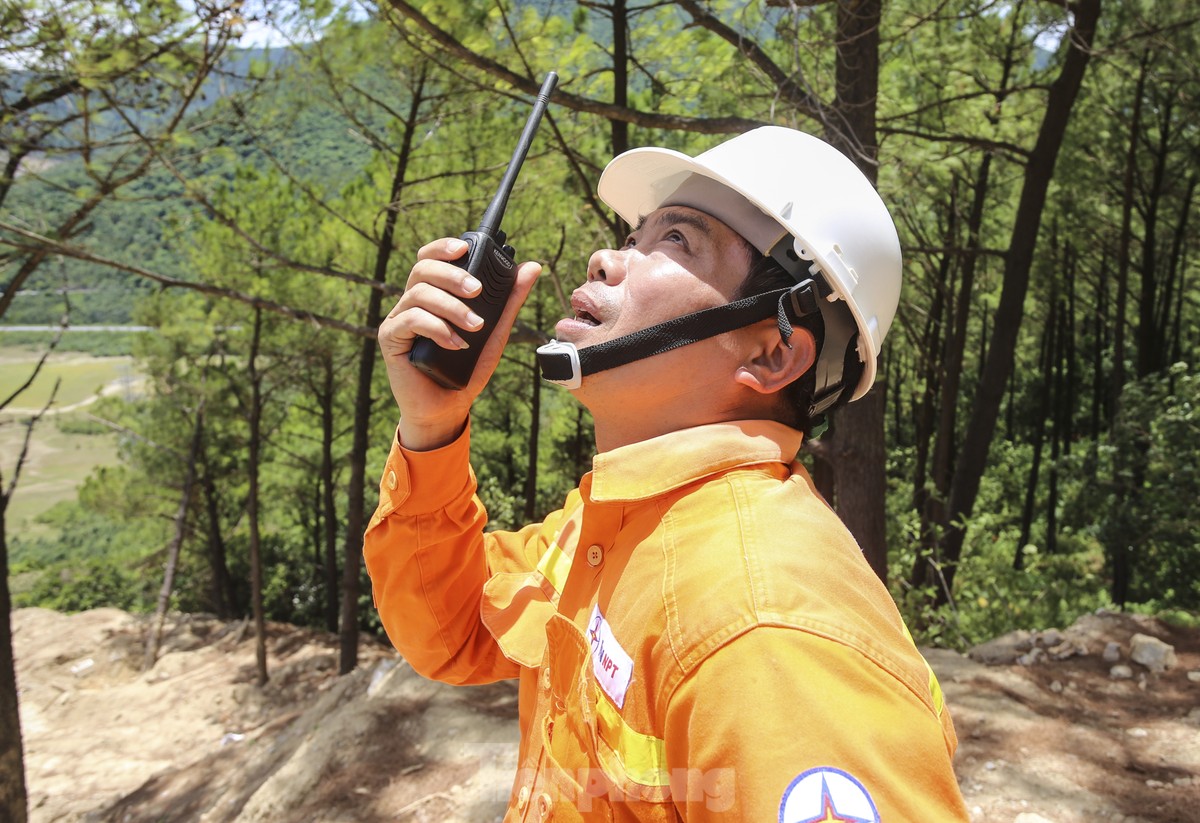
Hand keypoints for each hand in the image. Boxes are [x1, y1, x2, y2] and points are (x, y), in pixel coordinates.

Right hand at [378, 237, 540, 449]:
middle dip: (453, 275)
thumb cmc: (468, 367)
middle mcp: (412, 301)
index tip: (464, 247)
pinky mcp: (391, 339)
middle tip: (477, 291)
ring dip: (451, 307)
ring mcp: (399, 318)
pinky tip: (456, 343)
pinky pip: (410, 320)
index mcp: (434, 294)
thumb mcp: (496, 331)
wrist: (449, 408)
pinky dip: (437, 328)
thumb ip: (510, 300)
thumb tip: (532, 267)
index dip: (443, 247)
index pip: (431, 258)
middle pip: (423, 269)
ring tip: (475, 326)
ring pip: (418, 293)